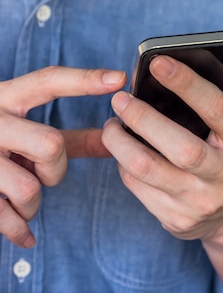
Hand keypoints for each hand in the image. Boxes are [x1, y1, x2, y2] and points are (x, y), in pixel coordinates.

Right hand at [0, 67, 126, 247]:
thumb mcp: (24, 128)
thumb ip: (71, 135)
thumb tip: (116, 137)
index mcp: (7, 98)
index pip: (49, 81)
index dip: (85, 80)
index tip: (120, 78)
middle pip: (49, 143)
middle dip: (55, 167)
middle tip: (42, 172)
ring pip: (29, 187)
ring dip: (34, 202)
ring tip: (21, 196)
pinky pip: (3, 217)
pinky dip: (19, 230)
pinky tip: (26, 236)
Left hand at [102, 56, 222, 243]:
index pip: (217, 108)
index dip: (186, 83)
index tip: (157, 62)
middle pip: (182, 147)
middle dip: (145, 118)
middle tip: (120, 98)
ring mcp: (201, 200)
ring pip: (150, 169)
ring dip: (121, 143)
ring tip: (112, 123)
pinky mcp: (177, 218)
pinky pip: (138, 186)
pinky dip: (123, 163)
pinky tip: (121, 148)